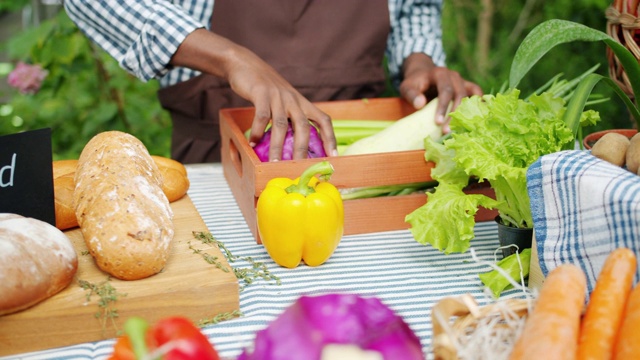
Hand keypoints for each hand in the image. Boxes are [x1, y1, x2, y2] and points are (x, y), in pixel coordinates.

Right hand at [171, 29, 336, 160]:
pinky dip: (257, 131)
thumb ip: (291, 119)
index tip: (333, 156)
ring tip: (274, 162)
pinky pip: (261, 115)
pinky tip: (253, 143)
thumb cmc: (266, 88)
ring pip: (280, 124)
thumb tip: (294, 146)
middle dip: (302, 148)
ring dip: (277, 146)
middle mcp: (293, 99)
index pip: (323, 120)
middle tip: (300, 167)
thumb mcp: (285, 100)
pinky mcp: (261, 92)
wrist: (246, 64)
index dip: (330, 138)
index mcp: (302, 102)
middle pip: (303, 126)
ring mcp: (277, 96)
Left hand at [399, 53, 482, 132]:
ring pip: (470, 96)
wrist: (423, 73)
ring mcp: (462, 81)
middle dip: (454, 114)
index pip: (445, 90)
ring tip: (462, 128)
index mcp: (440, 74)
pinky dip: (480, 104)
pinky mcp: (467, 87)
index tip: (438, 122)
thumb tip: (420, 104)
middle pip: (459, 95)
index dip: (443, 106)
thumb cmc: (414, 83)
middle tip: (447, 131)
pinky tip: (478, 118)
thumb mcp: (407, 87)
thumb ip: (412, 94)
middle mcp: (454, 76)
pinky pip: (477, 94)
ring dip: (467, 113)